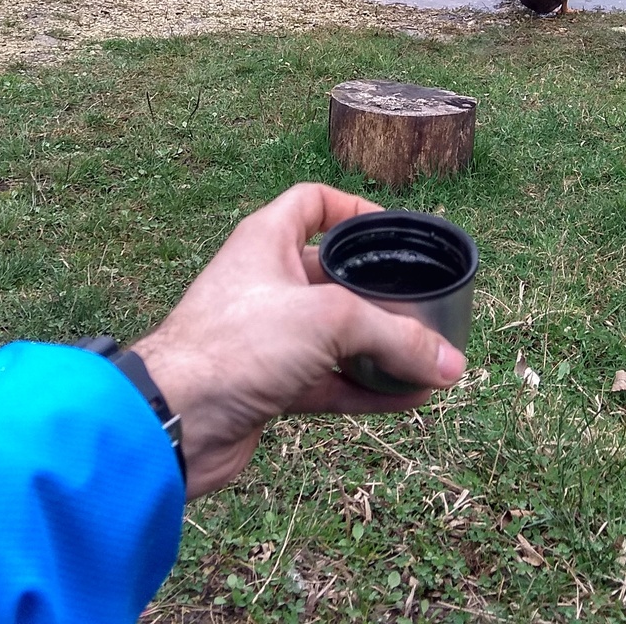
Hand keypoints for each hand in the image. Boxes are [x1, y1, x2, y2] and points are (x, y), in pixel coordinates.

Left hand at [129, 183, 467, 497]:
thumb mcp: (328, 321)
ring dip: (382, 349)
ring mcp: (268, 336)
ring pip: (337, 335)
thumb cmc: (237, 343)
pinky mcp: (271, 385)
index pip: (313, 203)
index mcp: (267, 241)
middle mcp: (267, 283)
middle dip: (383, 295)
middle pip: (336, 277)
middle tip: (428, 309)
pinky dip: (368, 388)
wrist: (175, 420)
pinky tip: (410, 399)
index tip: (393, 231)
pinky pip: (331, 379)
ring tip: (432, 362)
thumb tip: (450, 364)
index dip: (353, 209)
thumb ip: (395, 336)